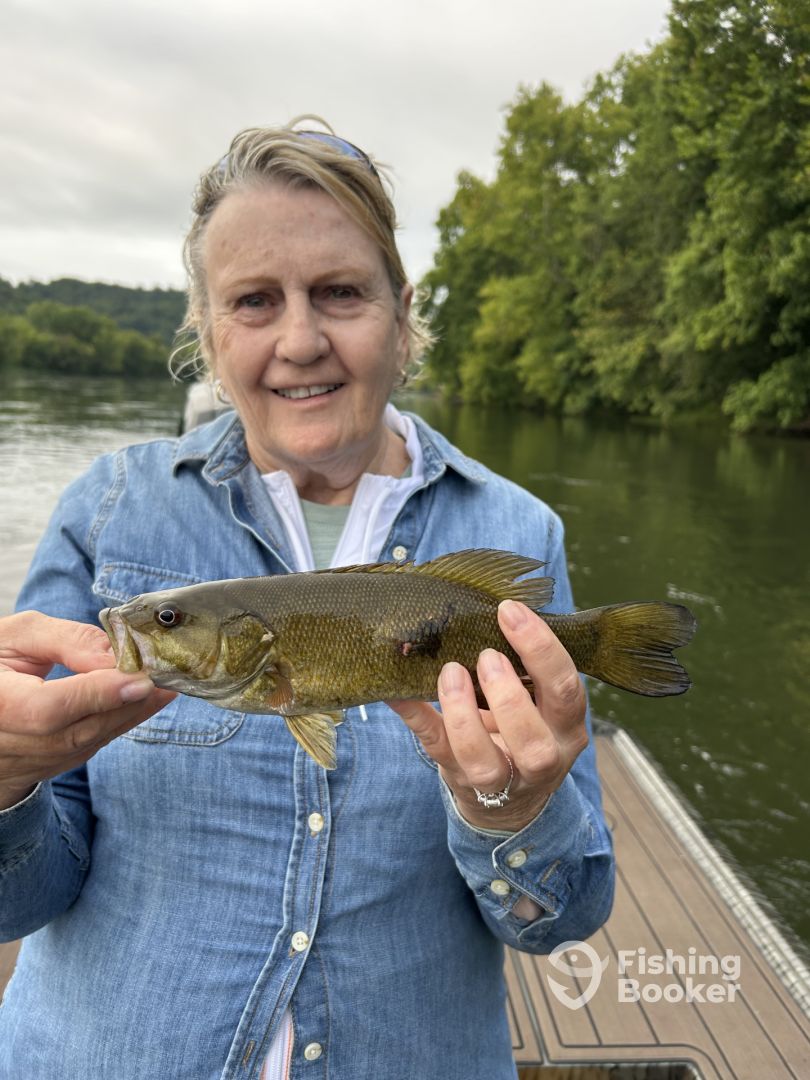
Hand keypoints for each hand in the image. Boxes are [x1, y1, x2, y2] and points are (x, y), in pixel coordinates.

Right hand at [0, 611, 174, 809]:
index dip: (97, 696)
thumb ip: (66, 641)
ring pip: (88, 742)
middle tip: (167, 677)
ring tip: (166, 685)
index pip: (49, 710)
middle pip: (78, 731)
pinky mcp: (47, 766)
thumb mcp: (18, 636)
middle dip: (127, 703)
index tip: (140, 679)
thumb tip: (115, 654)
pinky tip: (146, 699)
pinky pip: (89, 746)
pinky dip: (120, 722)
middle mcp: (9, 744)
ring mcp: (28, 761)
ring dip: (132, 713)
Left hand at [389, 600, 588, 831]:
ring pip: (484, 761)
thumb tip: (492, 608)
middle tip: (486, 655)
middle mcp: (542, 759)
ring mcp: (499, 779)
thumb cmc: (525, 726)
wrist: (509, 799)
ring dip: (463, 716)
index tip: (508, 612)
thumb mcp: (541, 701)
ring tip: (450, 673)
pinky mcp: (459, 777)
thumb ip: (527, 667)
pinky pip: (435, 749)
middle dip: (508, 696)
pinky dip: (415, 716)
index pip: (566, 689)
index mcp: (566, 728)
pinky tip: (399, 690)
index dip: (541, 649)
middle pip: (533, 741)